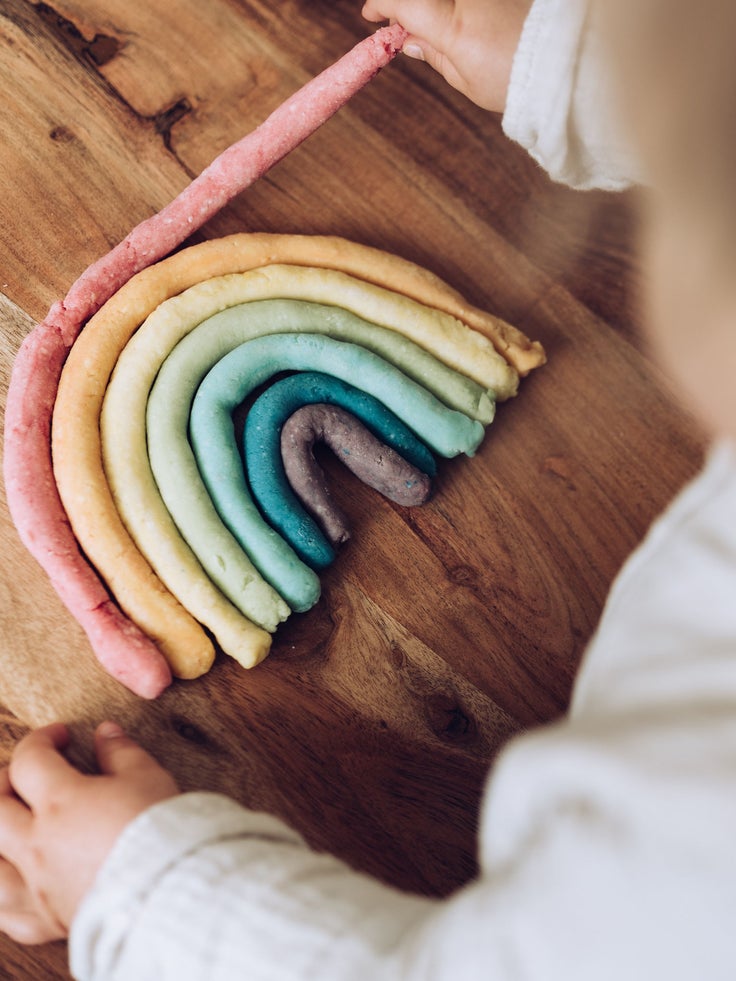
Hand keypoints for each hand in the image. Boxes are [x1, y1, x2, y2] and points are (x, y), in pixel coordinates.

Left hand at [0, 721, 179, 943]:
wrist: (171, 889)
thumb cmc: (159, 831)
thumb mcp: (146, 776)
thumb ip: (120, 752)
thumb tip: (105, 733)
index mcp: (60, 802)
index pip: (30, 760)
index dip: (42, 740)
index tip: (61, 736)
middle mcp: (38, 843)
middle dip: (7, 782)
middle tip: (29, 776)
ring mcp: (38, 885)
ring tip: (13, 830)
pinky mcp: (49, 920)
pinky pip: (9, 915)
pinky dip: (7, 898)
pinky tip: (19, 882)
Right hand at [362, 0, 532, 111]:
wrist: (568, 63)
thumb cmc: (519, 80)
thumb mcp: (469, 81)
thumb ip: (435, 55)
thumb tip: (409, 40)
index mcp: (454, 26)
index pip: (401, 3)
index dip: (380, 7)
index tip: (372, 16)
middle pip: (424, 0)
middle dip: (409, 7)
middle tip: (405, 25)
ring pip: (448, 2)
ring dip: (438, 12)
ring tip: (442, 32)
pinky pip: (466, 1)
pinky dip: (458, 9)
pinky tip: (467, 23)